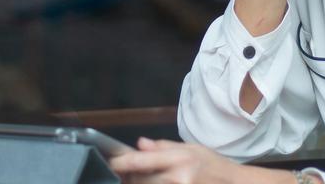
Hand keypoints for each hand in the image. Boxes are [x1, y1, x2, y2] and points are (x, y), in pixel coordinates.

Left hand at [109, 137, 239, 183]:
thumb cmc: (213, 165)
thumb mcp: (191, 148)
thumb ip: (163, 147)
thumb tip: (140, 145)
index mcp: (180, 159)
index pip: (141, 161)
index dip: (121, 163)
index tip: (111, 162)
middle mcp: (178, 178)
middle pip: (140, 180)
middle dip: (131, 176)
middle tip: (128, 171)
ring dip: (141, 183)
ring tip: (146, 176)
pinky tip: (154, 182)